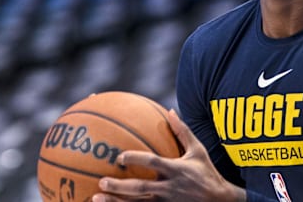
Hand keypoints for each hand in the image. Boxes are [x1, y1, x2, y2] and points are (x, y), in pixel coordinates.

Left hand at [92, 109, 245, 201]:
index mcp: (176, 170)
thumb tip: (170, 111)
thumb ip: (183, 131)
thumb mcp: (199, 151)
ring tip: (95, 199)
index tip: (119, 156)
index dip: (136, 159)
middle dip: (119, 186)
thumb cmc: (207, 173)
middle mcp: (169, 188)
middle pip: (141, 188)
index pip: (153, 163)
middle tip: (101, 181)